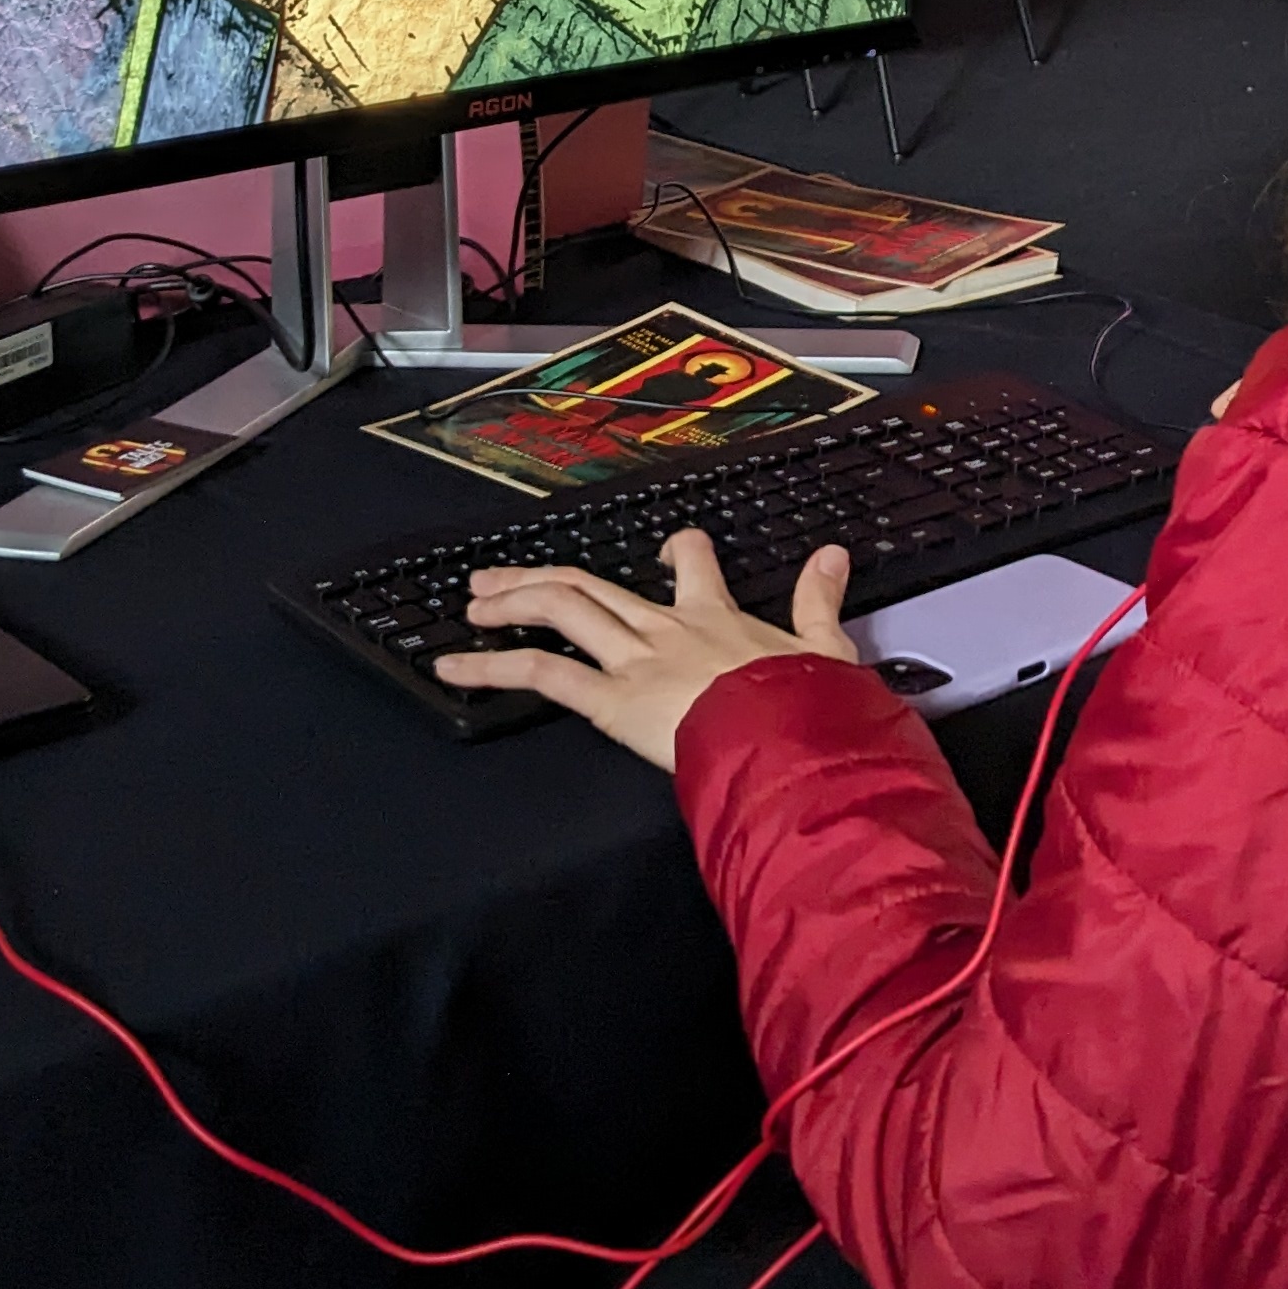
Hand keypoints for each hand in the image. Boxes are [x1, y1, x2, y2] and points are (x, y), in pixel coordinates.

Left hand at [438, 528, 858, 772]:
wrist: (791, 739)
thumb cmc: (809, 704)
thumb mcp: (826, 648)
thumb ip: (819, 600)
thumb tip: (833, 554)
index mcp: (715, 616)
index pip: (690, 565)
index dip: (677, 551)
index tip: (669, 548)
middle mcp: (664, 628)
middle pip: (591, 584)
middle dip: (540, 577)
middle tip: (497, 579)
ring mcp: (634, 659)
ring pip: (560, 609)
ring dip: (510, 601)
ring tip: (473, 604)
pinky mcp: (612, 700)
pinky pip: (541, 673)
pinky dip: (491, 667)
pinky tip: (454, 668)